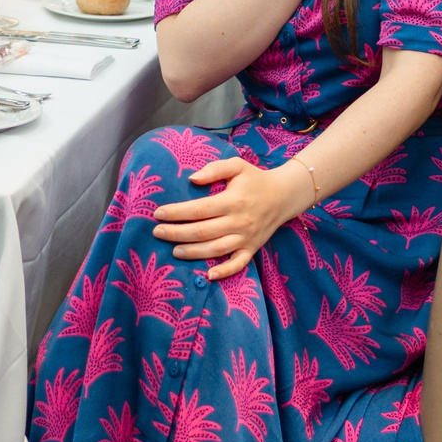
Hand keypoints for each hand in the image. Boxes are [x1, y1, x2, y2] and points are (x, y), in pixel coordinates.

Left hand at [152, 156, 307, 280]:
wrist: (283, 196)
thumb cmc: (255, 179)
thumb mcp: (237, 166)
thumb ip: (214, 169)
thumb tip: (192, 179)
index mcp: (232, 201)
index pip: (199, 209)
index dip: (177, 212)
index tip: (158, 213)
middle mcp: (239, 221)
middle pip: (202, 232)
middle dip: (176, 233)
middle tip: (157, 232)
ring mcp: (246, 238)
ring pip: (215, 250)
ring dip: (192, 252)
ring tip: (174, 251)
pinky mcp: (252, 249)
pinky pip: (238, 264)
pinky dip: (224, 272)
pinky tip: (208, 275)